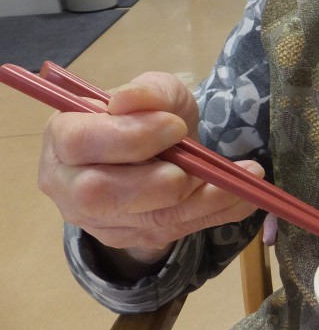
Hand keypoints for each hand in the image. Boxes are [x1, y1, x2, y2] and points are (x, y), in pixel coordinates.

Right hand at [37, 72, 261, 265]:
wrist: (164, 148)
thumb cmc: (151, 114)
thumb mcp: (157, 91)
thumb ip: (147, 92)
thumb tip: (127, 101)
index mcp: (63, 137)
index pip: (80, 143)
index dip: (129, 137)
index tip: (176, 127)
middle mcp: (68, 184)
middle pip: (100, 194)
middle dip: (160, 181)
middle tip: (199, 163)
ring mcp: (96, 219)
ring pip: (144, 220)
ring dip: (202, 200)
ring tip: (244, 177)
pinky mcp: (130, 238)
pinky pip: (174, 232)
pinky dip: (217, 213)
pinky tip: (245, 196)